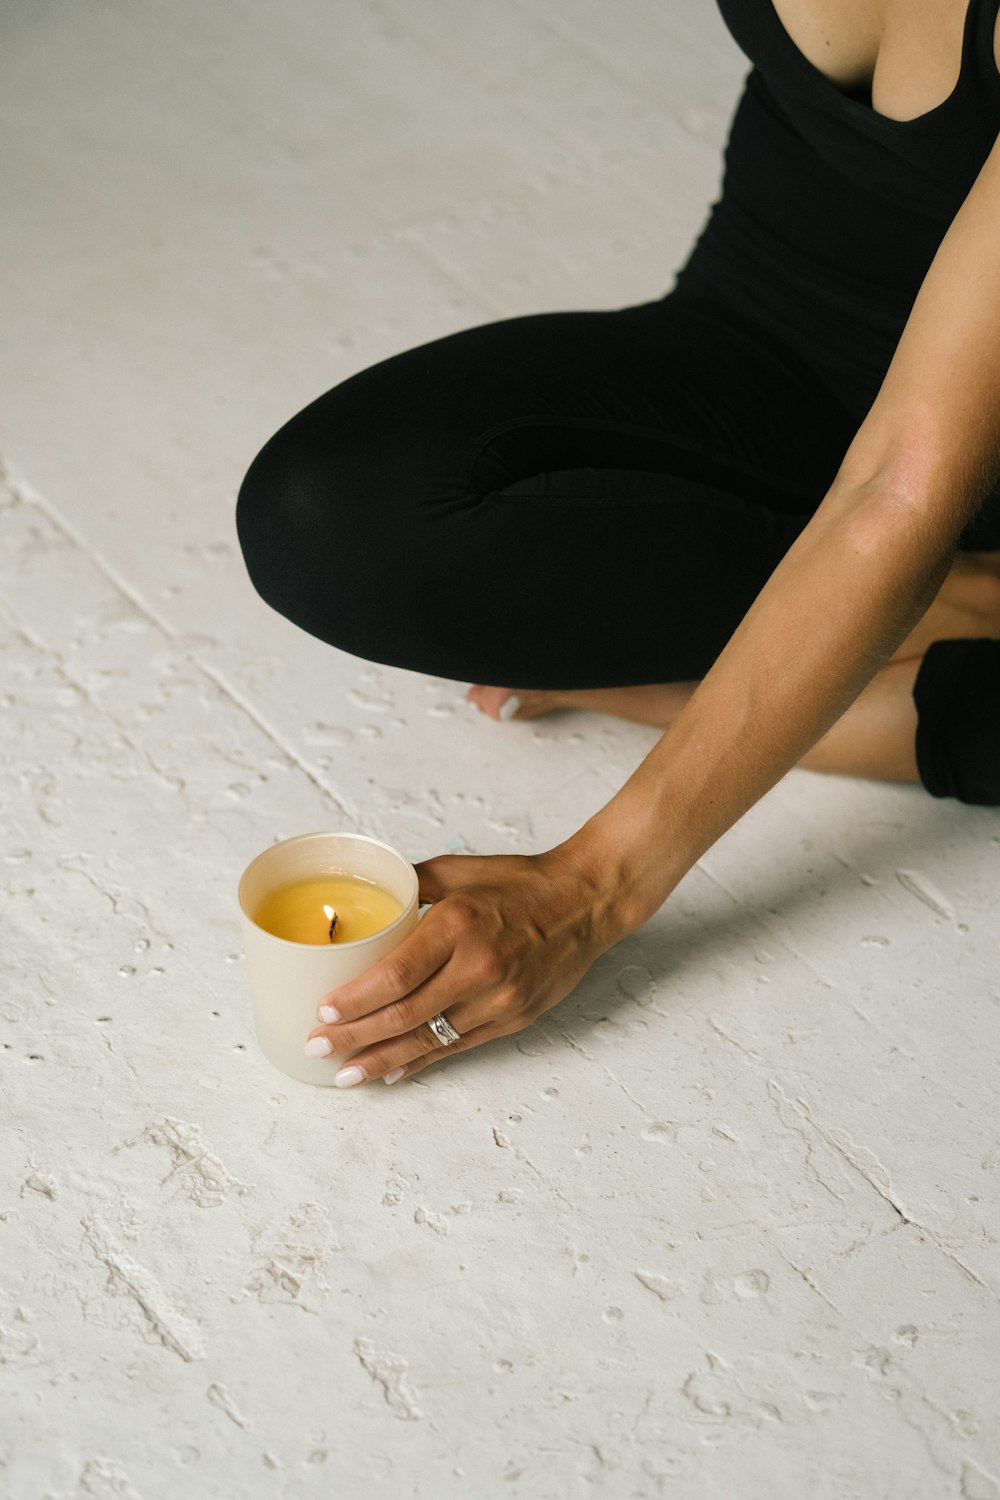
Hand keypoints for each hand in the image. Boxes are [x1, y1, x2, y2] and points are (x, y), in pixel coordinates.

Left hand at [303, 845, 626, 1086]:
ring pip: (429, 1039)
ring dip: (383, 1059)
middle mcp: (479, 967)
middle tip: (318, 1048)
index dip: (356, 999)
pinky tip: (395, 1071)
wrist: (586, 902)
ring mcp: (500, 999)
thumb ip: (410, 884)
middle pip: (404, 1015)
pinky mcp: (514, 1018)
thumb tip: (366, 892)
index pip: (396, 974)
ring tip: (347, 1074)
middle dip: (354, 1038)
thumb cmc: (521, 882)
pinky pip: (459, 1047)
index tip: (324, 1011)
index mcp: (460, 925)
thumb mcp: (459, 871)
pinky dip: (423, 1061)